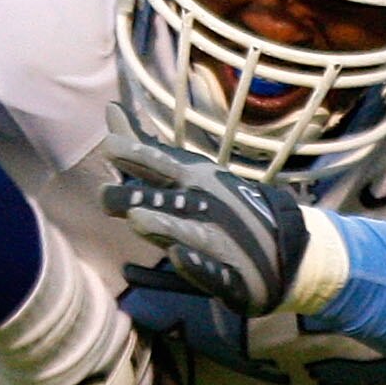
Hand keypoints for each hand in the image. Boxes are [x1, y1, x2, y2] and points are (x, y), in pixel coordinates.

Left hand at [100, 108, 319, 319]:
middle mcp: (205, 206)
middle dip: (139, 198)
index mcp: (196, 178)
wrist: (281, 245)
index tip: (108, 145)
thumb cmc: (218, 202)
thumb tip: (111, 109)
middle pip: (167, 200)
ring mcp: (218, 240)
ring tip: (137, 220)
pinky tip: (178, 257)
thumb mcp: (185, 172)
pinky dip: (196, 266)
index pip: (162, 164)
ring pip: (187, 233)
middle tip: (104, 196)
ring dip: (164, 226)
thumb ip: (143, 148)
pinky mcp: (228, 275)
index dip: (137, 154)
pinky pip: (210, 272)